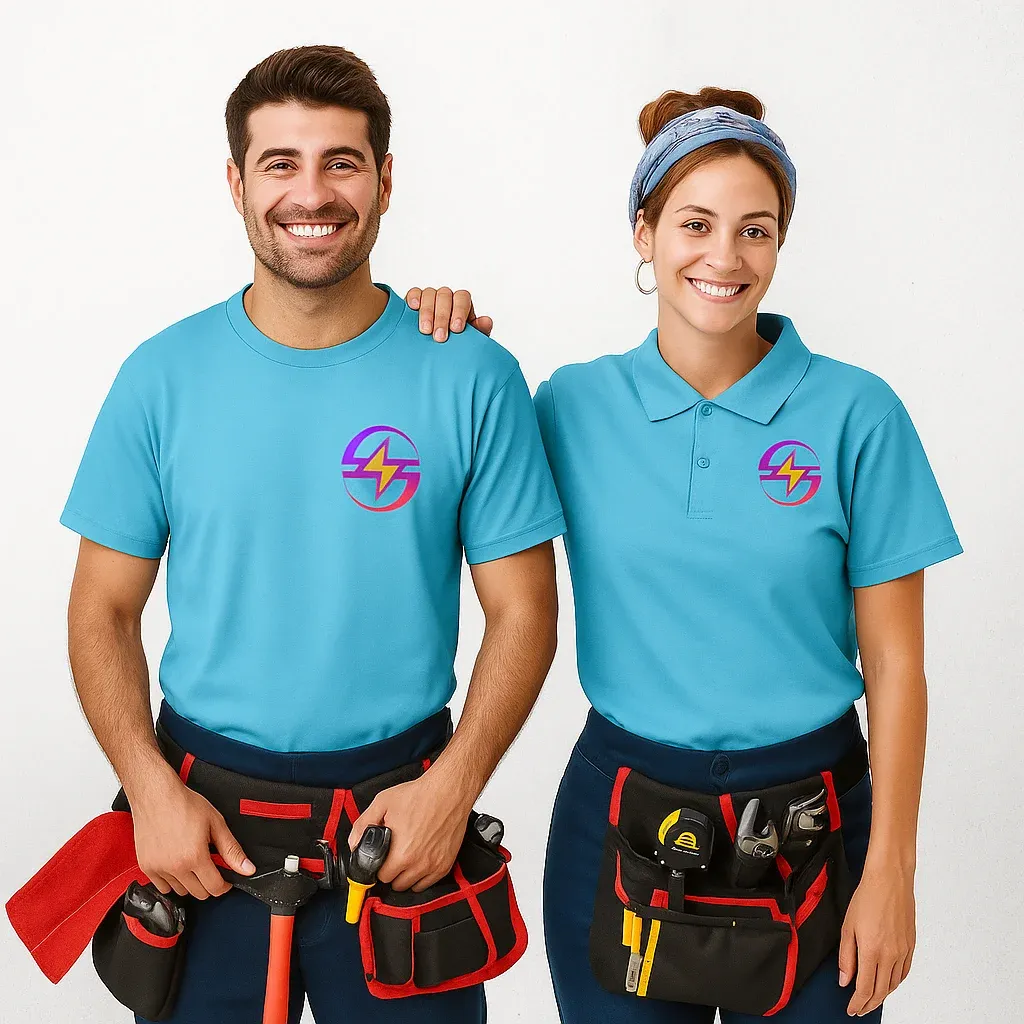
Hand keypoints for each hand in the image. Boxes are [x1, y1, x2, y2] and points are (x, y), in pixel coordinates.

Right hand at [129, 767, 254, 899]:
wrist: (156, 795)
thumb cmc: (184, 804)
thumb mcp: (216, 823)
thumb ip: (232, 849)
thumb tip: (248, 869)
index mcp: (194, 857)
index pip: (214, 888)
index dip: (224, 885)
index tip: (226, 879)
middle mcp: (175, 867)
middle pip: (198, 893)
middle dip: (209, 884)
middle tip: (211, 866)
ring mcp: (158, 869)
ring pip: (180, 891)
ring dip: (190, 883)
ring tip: (193, 861)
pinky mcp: (146, 867)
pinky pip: (162, 887)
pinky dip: (172, 881)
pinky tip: (177, 864)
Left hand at [348, 769, 473, 891]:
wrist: (449, 790)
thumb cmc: (420, 794)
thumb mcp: (383, 802)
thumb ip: (363, 824)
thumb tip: (354, 843)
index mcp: (400, 852)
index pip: (381, 876)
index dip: (378, 866)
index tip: (381, 859)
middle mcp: (417, 863)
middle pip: (396, 884)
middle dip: (391, 871)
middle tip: (393, 855)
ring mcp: (433, 866)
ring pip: (411, 886)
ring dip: (406, 876)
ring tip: (406, 857)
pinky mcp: (445, 865)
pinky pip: (428, 884)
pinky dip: (422, 876)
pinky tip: (419, 860)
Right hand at [405, 287, 492, 341]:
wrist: (437, 358)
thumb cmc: (455, 347)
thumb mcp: (469, 342)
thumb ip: (479, 331)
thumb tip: (486, 321)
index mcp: (462, 305)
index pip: (462, 298)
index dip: (460, 311)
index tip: (456, 329)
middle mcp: (446, 299)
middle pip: (445, 295)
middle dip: (442, 316)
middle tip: (440, 337)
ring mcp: (429, 298)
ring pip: (429, 293)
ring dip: (427, 312)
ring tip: (426, 331)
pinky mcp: (414, 301)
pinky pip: (414, 293)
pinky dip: (414, 298)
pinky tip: (413, 308)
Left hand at [838, 861, 915, 1015]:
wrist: (889, 880)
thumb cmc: (867, 897)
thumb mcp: (847, 926)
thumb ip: (846, 956)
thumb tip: (845, 980)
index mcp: (872, 950)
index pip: (865, 989)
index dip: (858, 1003)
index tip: (852, 1009)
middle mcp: (890, 954)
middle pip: (881, 991)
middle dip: (869, 1004)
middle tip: (860, 1009)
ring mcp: (903, 951)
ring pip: (894, 984)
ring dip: (882, 995)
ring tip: (871, 999)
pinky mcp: (911, 946)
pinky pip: (904, 972)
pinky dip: (895, 982)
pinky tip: (888, 982)